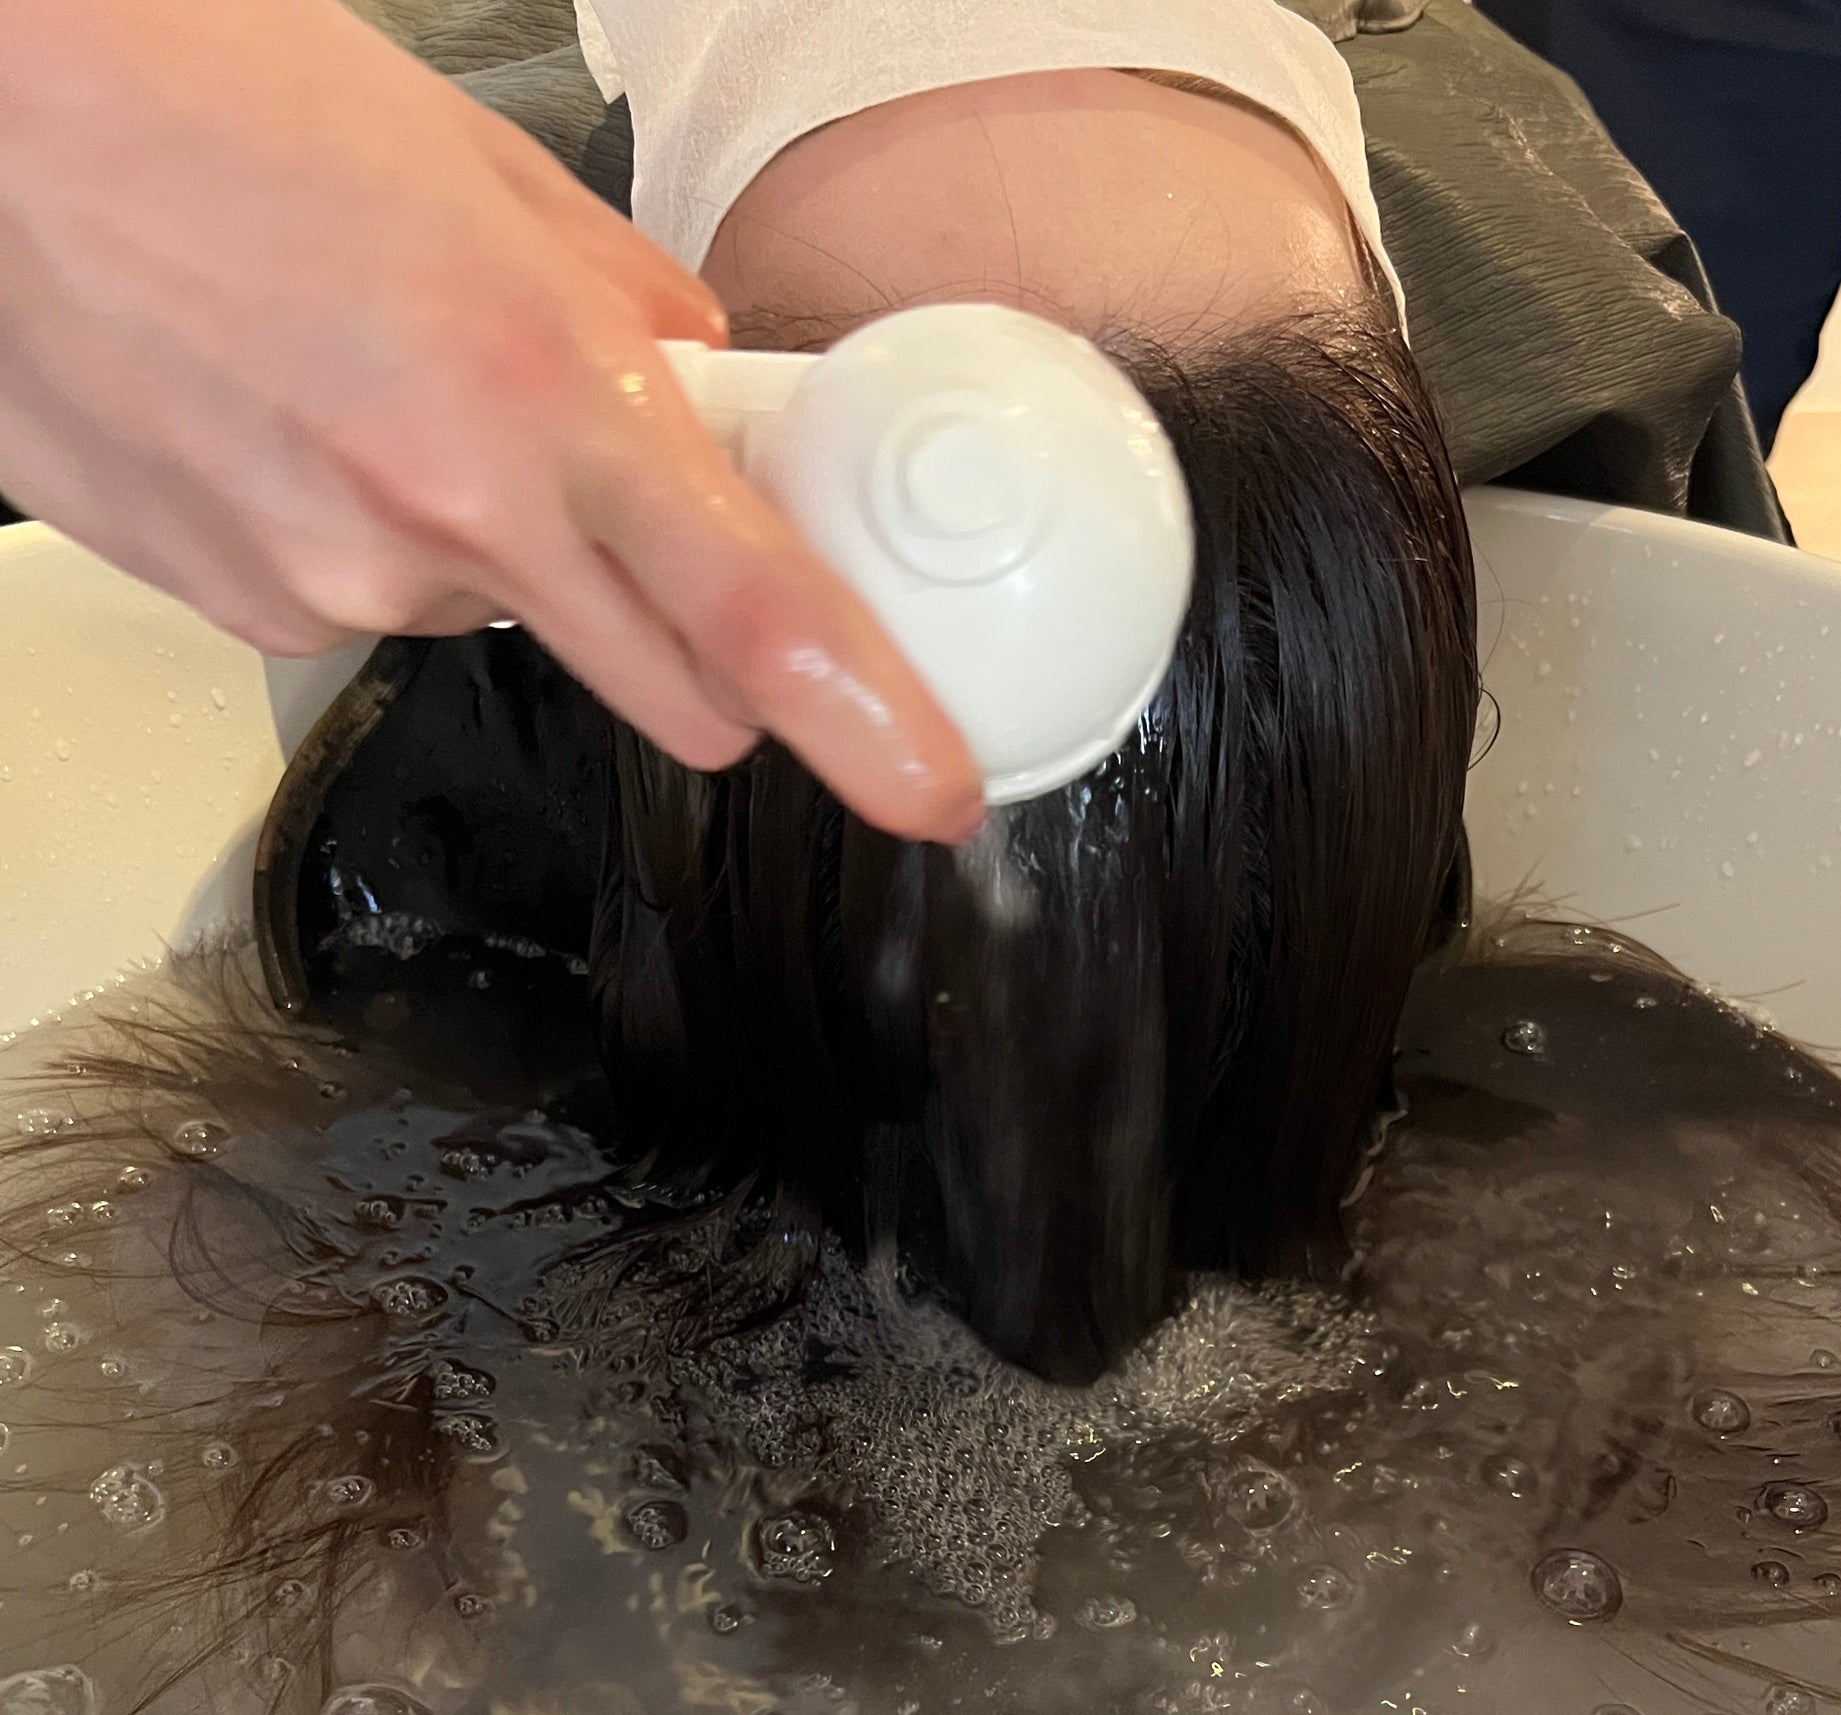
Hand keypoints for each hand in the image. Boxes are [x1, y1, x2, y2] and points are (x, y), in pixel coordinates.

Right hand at [0, 0, 981, 837]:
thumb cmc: (201, 94)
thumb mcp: (472, 170)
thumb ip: (623, 307)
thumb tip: (708, 391)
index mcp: (541, 394)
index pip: (758, 620)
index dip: (869, 723)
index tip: (930, 784)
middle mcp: (449, 517)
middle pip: (673, 697)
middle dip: (698, 648)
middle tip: (644, 531)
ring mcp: (340, 581)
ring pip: (508, 632)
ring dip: (496, 551)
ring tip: (381, 390)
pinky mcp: (251, 609)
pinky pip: (377, 610)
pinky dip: (371, 540)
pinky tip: (298, 420)